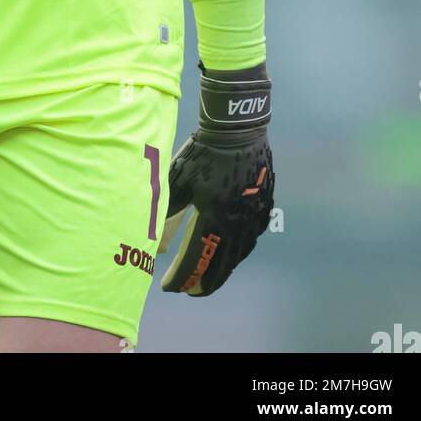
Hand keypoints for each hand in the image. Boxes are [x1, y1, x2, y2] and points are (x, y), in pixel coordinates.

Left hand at [158, 60, 272, 294]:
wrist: (238, 129)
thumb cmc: (203, 152)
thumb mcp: (179, 179)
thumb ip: (167, 210)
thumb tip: (155, 240)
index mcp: (214, 217)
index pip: (195, 260)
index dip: (181, 277)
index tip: (169, 287)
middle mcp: (237, 223)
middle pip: (220, 265)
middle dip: (204, 282)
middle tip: (191, 290)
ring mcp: (254, 217)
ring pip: (238, 255)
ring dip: (222, 270)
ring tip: (209, 277)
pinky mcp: (264, 208)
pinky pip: (250, 239)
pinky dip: (237, 252)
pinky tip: (230, 253)